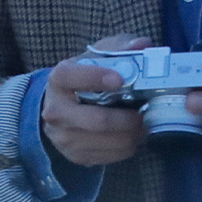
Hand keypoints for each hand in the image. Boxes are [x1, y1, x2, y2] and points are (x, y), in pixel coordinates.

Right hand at [42, 37, 149, 168]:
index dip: (95, 77)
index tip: (119, 79)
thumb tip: (143, 45)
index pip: (72, 76)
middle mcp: (56, 111)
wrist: (62, 106)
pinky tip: (133, 136)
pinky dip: (127, 147)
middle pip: (96, 120)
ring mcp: (63, 137)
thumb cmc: (85, 77)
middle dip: (127, 118)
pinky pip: (108, 157)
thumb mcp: (98, 56)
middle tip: (146, 112)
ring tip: (144, 124)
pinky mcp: (74, 156)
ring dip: (132, 135)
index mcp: (59, 79)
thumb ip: (120, 48)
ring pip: (106, 141)